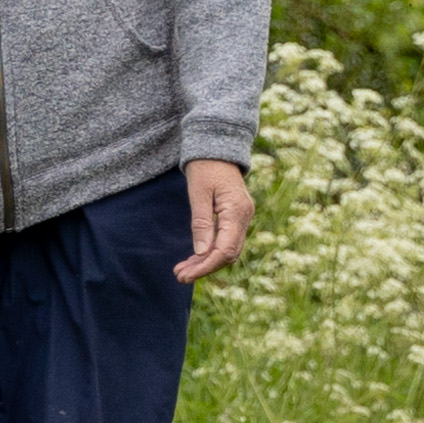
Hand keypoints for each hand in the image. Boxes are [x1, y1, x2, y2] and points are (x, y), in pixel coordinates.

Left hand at [176, 159, 255, 281]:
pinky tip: (195, 257)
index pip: (224, 249)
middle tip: (179, 276)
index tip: (185, 274)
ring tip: (183, 270)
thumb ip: (201, 222)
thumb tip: (202, 252)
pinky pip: (226, 240)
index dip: (205, 266)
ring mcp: (242, 217)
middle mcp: (244, 217)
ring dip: (206, 262)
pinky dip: (210, 251)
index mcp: (237, 211)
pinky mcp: (236, 217)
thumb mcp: (199, 193)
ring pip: (227, 250)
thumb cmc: (205, 166)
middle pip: (228, 254)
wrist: (217, 147)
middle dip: (204, 267)